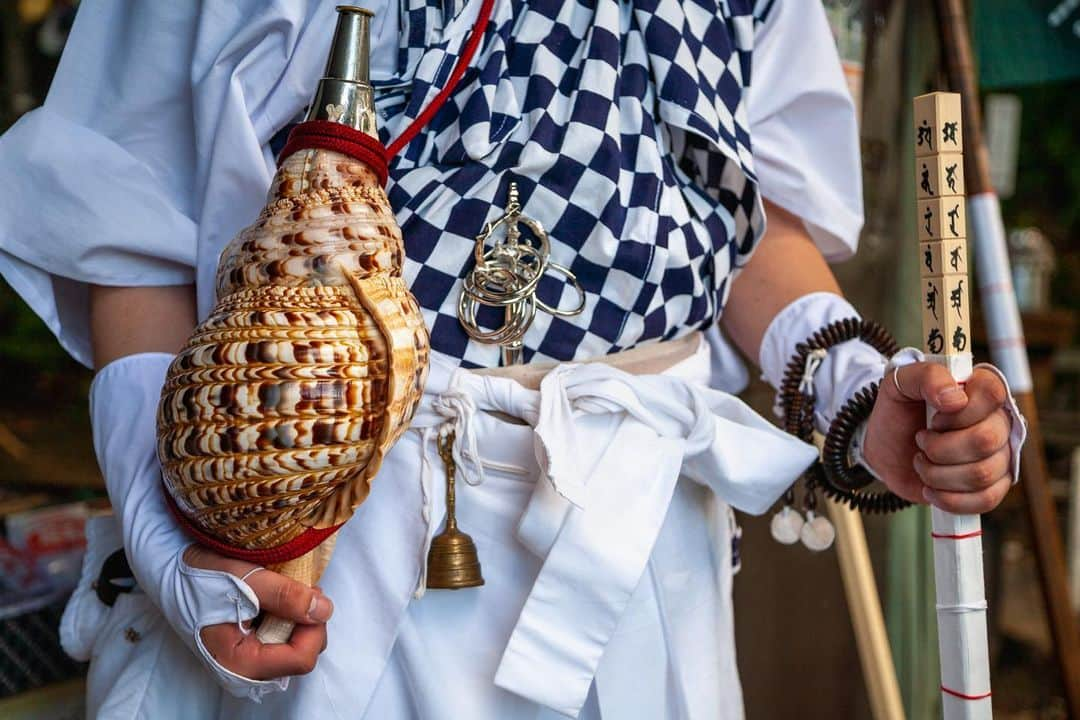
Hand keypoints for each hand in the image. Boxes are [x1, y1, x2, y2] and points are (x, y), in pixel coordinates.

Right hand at [182, 544, 332, 679]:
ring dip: (297, 618)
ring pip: (295, 647)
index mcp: (240, 662)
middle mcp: (243, 672)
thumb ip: (286, 596)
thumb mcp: (245, 579)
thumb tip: (323, 610)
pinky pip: (281, 641)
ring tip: (282, 592)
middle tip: (297, 589)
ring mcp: (245, 663)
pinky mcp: (247, 651)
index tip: (309, 594)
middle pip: (302, 655)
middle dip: (307, 621)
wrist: (170, 572)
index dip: (314, 626)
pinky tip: (273, 600)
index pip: (302, 659)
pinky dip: (285, 619)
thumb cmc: (200, 575)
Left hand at [862, 363, 1012, 513]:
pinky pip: (986, 500)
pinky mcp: (992, 486)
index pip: (993, 394)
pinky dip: (949, 498)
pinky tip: (931, 487)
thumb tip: (954, 397)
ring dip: (937, 473)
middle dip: (940, 447)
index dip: (958, 412)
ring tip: (921, 462)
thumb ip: (925, 376)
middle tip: (921, 440)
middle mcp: (997, 421)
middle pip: (986, 440)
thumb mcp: (898, 384)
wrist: (885, 449)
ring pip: (982, 474)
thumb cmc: (896, 412)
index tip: (933, 418)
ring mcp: (999, 456)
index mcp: (981, 390)